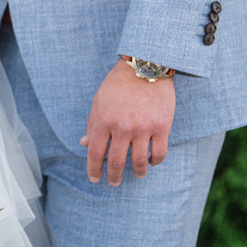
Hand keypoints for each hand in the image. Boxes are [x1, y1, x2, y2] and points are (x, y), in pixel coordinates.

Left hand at [80, 60, 174, 185]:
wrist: (146, 64)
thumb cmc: (119, 82)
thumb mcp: (99, 100)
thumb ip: (92, 123)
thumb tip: (84, 144)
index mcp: (104, 121)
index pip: (95, 153)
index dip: (94, 170)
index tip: (95, 179)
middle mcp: (122, 127)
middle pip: (116, 162)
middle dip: (113, 177)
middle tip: (114, 182)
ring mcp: (143, 128)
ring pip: (139, 162)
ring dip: (137, 173)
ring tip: (137, 175)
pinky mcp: (162, 126)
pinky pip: (159, 153)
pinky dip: (155, 161)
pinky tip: (152, 161)